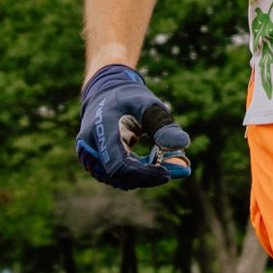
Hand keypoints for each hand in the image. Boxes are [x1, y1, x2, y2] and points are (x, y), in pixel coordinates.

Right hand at [77, 63, 192, 188]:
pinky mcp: (95, 162)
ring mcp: (89, 155)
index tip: (166, 173)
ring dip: (144, 177)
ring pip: (118, 178)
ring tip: (170, 166)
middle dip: (147, 178)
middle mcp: (90, 145)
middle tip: (175, 172)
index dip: (143, 174)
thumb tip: (183, 143)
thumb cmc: (129, 98)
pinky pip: (117, 175)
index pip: (119, 165)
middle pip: (119, 176)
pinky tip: (156, 166)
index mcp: (101, 128)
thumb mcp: (148, 105)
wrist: (105, 94)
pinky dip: (137, 174)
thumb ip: (163, 124)